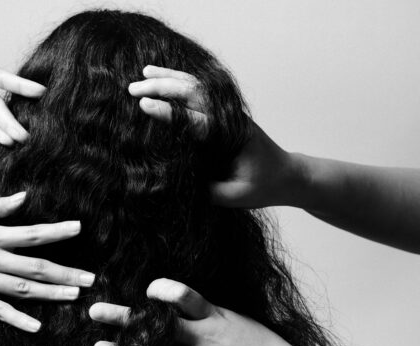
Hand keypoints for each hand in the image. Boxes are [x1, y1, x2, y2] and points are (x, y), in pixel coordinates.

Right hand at [0, 192, 94, 332]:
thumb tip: (23, 197)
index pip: (32, 233)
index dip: (58, 231)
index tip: (79, 228)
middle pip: (36, 267)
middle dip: (66, 273)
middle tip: (90, 278)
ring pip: (24, 290)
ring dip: (52, 293)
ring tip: (75, 296)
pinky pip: (0, 312)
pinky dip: (19, 319)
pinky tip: (38, 326)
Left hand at [89, 278, 302, 345]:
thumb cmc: (254, 341)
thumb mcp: (229, 316)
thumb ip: (200, 310)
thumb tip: (166, 300)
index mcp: (212, 316)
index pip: (183, 296)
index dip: (161, 290)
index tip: (146, 289)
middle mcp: (203, 339)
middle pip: (157, 326)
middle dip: (125, 318)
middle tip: (96, 311)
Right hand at [129, 65, 305, 207]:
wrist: (286, 175)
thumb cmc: (262, 187)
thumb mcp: (234, 197)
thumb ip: (206, 189)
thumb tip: (173, 181)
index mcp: (232, 135)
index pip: (195, 120)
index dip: (168, 113)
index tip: (144, 106)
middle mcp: (229, 117)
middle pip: (193, 94)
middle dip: (162, 88)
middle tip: (133, 89)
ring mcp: (228, 112)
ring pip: (196, 87)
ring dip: (169, 78)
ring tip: (143, 73)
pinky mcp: (224, 113)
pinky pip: (200, 93)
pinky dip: (180, 82)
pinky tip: (164, 77)